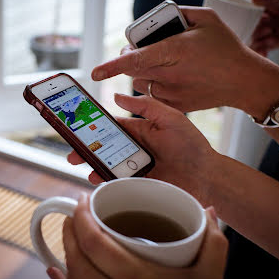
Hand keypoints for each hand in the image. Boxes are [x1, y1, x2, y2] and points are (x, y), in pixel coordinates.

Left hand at [47, 194, 227, 278]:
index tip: (82, 201)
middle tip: (74, 215)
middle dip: (69, 232)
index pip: (94, 243)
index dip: (81, 218)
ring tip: (71, 236)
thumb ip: (213, 243)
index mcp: (136, 278)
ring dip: (66, 254)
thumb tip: (207, 212)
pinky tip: (57, 272)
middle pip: (77, 260)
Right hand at [68, 93, 216, 198]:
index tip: (78, 126)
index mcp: (140, 131)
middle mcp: (134, 149)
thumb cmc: (192, 145)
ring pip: (107, 165)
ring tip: (82, 166)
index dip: (95, 126)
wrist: (206, 177)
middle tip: (72, 152)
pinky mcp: (138, 184)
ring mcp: (135, 167)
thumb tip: (118, 95)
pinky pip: (117, 181)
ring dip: (93, 165)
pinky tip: (97, 179)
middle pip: (104, 148)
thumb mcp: (171, 118)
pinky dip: (105, 180)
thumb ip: (146, 106)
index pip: (112, 127)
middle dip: (87, 149)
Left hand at [91, 6, 278, 120]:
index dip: (112, 66)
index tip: (95, 73)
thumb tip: (163, 16)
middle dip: (127, 60)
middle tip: (135, 50)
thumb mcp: (207, 20)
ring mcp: (171, 93)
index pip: (135, 59)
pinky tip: (172, 78)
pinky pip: (152, 95)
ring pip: (140, 83)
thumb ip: (181, 13)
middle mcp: (169, 74)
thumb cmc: (228, 49)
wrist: (244, 82)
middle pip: (133, 70)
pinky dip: (154, 85)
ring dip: (141, 73)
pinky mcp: (175, 105)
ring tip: (162, 64)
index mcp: (174, 50)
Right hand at [250, 0, 278, 55]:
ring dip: (260, 40)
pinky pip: (259, 49)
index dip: (253, 18)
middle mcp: (260, 24)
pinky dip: (261, 50)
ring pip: (253, 40)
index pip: (248, 16)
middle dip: (258, 30)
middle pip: (250, 29)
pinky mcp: (268, 45)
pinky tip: (268, 47)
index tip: (265, 17)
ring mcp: (264, 35)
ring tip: (272, 38)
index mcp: (261, 13)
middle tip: (269, 28)